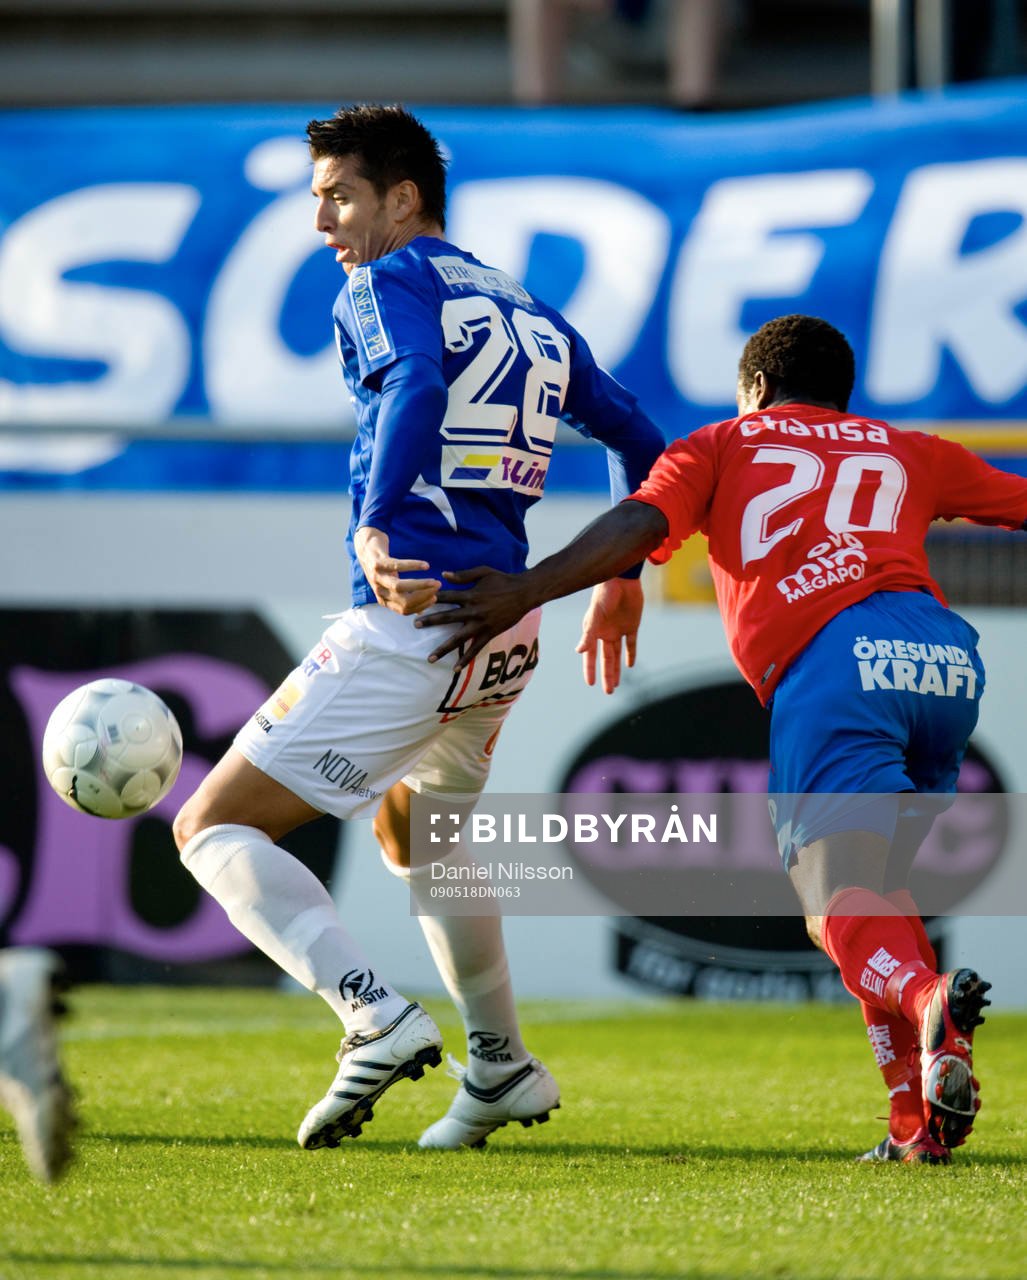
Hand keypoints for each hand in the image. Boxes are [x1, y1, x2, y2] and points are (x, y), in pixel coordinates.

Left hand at [354, 526, 440, 615]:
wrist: (365, 548)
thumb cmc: (383, 568)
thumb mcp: (392, 585)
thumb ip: (405, 597)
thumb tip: (421, 611)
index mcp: (384, 599)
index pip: (405, 610)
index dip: (422, 605)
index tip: (434, 597)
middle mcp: (380, 591)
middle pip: (404, 601)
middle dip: (424, 596)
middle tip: (437, 588)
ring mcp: (378, 578)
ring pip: (400, 587)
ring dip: (420, 585)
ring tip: (434, 581)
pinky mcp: (378, 563)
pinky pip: (397, 566)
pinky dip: (413, 566)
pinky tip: (426, 566)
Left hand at [414, 565, 535, 666]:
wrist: (524, 593)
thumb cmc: (503, 580)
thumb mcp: (483, 572)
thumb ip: (463, 574)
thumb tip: (443, 574)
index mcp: (471, 595)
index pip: (446, 597)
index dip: (431, 598)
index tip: (417, 602)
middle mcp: (474, 611)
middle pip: (448, 617)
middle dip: (431, 621)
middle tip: (415, 625)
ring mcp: (482, 624)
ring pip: (458, 639)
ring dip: (443, 648)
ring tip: (430, 658)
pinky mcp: (490, 634)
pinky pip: (476, 649)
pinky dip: (466, 659)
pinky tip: (455, 668)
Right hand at [575, 577, 642, 693]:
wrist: (622, 578)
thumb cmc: (604, 594)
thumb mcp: (595, 616)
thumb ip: (588, 634)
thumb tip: (578, 651)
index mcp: (594, 631)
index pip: (590, 655)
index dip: (590, 669)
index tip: (590, 684)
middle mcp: (605, 633)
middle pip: (605, 659)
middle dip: (606, 675)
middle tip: (608, 692)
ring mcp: (618, 629)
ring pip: (617, 654)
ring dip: (616, 668)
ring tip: (616, 685)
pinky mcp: (631, 625)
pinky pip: (631, 643)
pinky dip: (631, 653)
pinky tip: (630, 665)